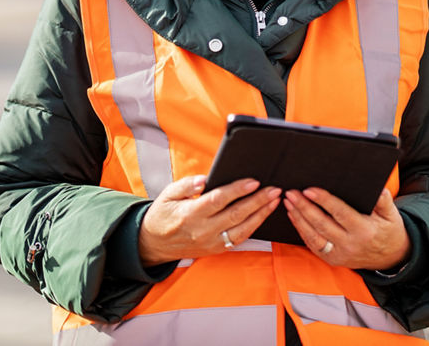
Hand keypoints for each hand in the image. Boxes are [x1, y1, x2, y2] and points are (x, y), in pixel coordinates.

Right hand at [138, 175, 281, 266]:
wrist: (154, 243)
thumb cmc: (163, 214)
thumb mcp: (168, 194)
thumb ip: (187, 185)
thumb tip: (205, 179)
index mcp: (190, 214)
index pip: (218, 200)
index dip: (237, 190)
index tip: (254, 181)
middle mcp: (202, 230)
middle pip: (236, 215)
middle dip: (257, 201)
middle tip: (274, 189)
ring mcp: (211, 242)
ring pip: (242, 229)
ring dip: (261, 215)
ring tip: (274, 201)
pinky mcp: (216, 249)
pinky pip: (239, 238)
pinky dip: (253, 227)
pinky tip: (263, 215)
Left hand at [284, 187, 409, 269]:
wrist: (390, 258)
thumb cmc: (388, 231)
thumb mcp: (392, 215)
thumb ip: (384, 201)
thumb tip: (379, 190)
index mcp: (364, 231)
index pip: (340, 213)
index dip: (324, 201)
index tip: (309, 190)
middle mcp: (350, 244)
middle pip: (322, 224)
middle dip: (304, 208)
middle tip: (291, 193)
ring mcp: (340, 254)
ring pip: (313, 236)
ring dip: (298, 219)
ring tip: (288, 203)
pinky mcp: (332, 259)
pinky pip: (313, 245)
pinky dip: (302, 231)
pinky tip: (294, 217)